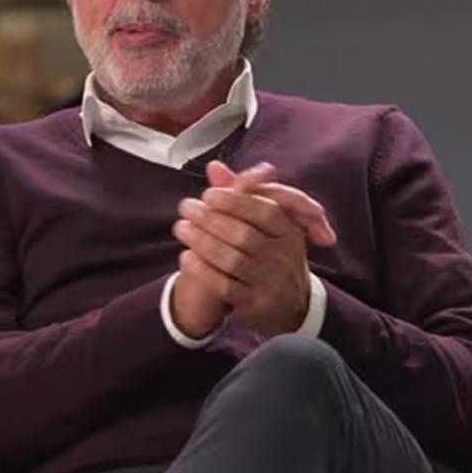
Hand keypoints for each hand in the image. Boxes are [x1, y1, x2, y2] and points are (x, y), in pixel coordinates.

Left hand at [174, 162, 333, 336]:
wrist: (288, 305)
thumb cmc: (271, 253)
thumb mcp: (265, 224)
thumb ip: (240, 193)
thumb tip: (214, 167)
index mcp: (291, 232)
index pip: (266, 212)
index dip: (236, 202)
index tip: (208, 193)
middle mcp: (285, 258)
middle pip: (245, 235)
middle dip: (211, 220)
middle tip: (186, 207)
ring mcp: (271, 283)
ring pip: (233, 260)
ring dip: (202, 242)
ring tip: (180, 227)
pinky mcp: (256, 304)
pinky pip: (225, 286)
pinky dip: (203, 270)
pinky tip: (186, 256)